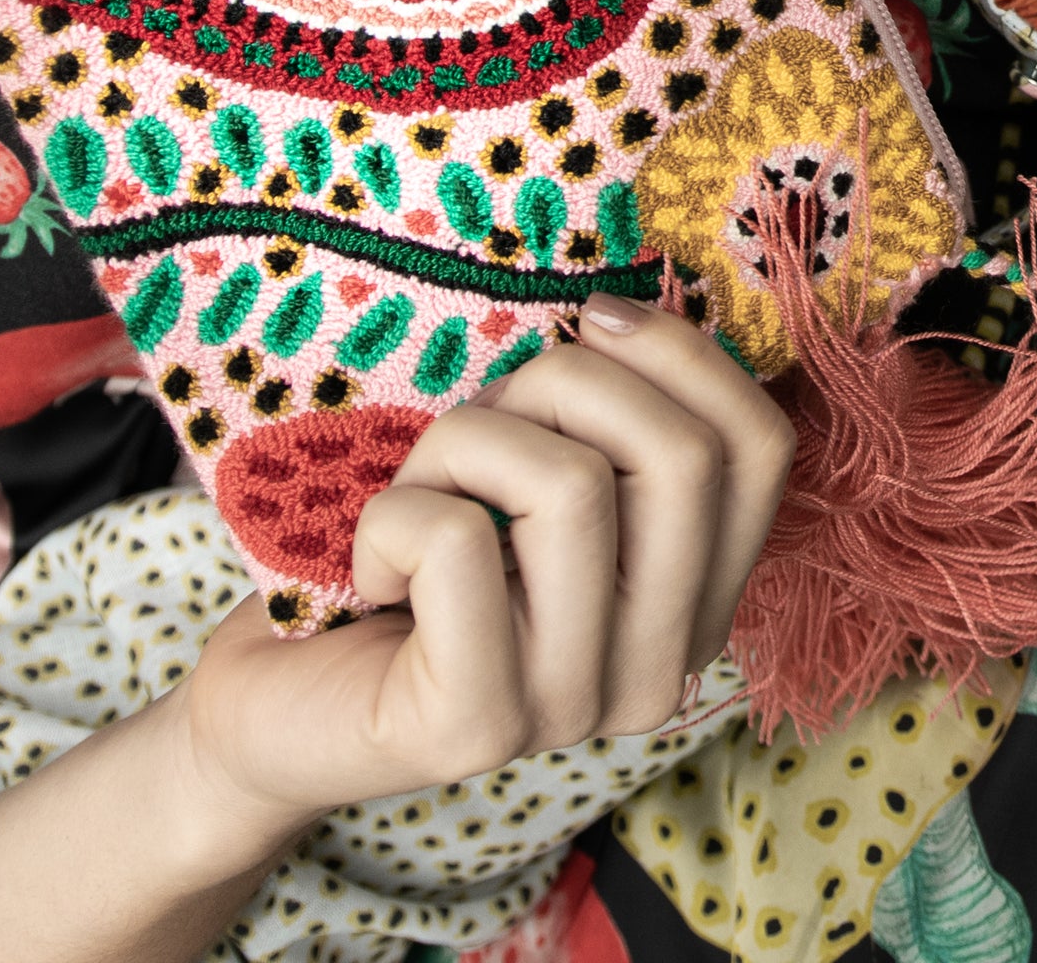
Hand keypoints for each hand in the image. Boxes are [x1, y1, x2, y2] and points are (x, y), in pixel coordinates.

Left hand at [166, 299, 791, 837]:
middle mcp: (661, 667)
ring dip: (464, 446)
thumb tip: (624, 308)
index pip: (762, 448)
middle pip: (682, 456)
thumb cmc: (407, 555)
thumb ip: (603, 424)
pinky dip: (392, 515)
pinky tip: (370, 572)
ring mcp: (575, 708)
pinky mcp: (478, 728)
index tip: (593, 319)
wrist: (275, 697)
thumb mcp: (526, 470)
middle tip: (482, 409)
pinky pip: (458, 543)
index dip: (684, 354)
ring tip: (415, 492)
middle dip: (565, 382)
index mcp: (694, 600)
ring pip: (572, 487)